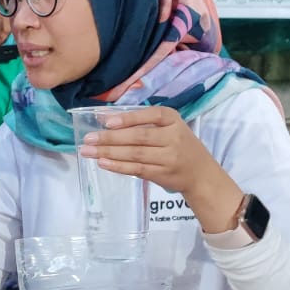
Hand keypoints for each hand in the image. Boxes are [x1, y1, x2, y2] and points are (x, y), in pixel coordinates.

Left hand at [80, 106, 241, 231]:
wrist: (201, 174)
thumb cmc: (180, 146)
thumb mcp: (170, 128)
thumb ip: (143, 123)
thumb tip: (106, 120)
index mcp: (173, 120)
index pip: (150, 115)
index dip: (128, 119)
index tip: (107, 122)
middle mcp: (173, 137)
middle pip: (138, 137)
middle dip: (110, 138)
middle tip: (88, 138)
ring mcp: (168, 157)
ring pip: (135, 154)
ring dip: (109, 153)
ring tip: (89, 152)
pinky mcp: (162, 174)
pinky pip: (137, 169)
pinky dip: (118, 166)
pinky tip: (103, 163)